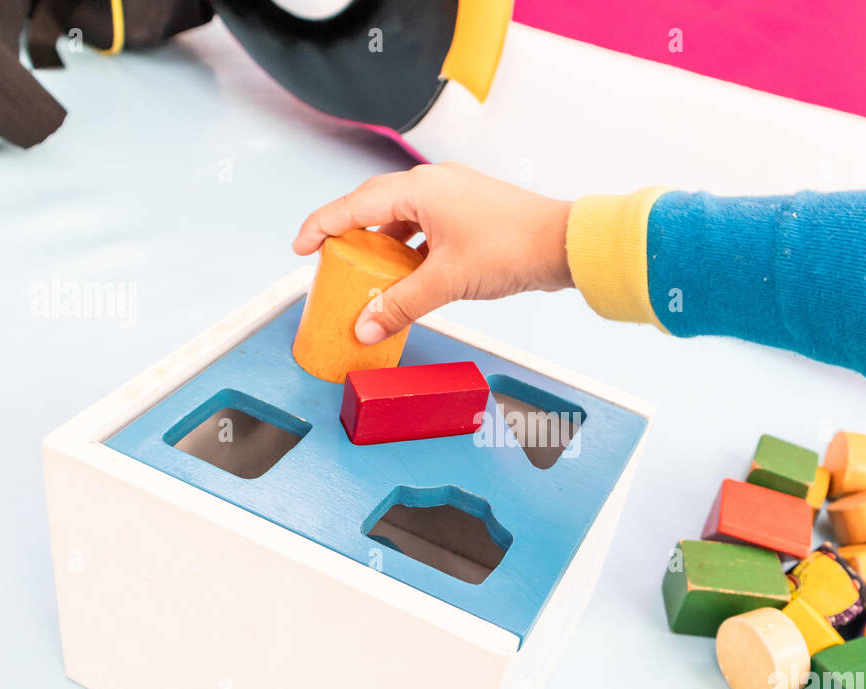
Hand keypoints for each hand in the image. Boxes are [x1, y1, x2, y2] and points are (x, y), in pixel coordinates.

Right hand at [292, 162, 572, 343]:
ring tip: (366, 273)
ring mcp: (454, 195)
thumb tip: (366, 327)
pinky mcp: (470, 212)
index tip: (300, 247)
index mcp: (420, 189)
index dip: (322, 227)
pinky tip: (407, 275)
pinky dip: (409, 249)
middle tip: (328, 260)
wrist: (565, 244)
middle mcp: (434, 184)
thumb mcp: (446, 282)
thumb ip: (401, 305)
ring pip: (403, 217)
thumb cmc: (512, 248)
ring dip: (382, 244)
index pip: (354, 205)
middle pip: (375, 205)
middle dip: (349, 233)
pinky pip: (426, 226)